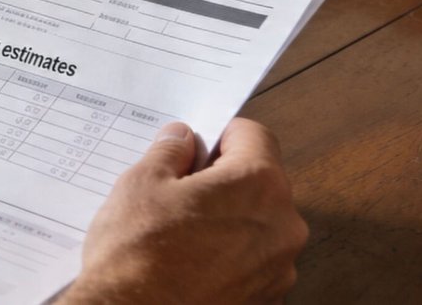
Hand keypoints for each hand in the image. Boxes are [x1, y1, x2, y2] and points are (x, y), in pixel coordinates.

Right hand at [58, 119, 306, 304]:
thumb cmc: (138, 252)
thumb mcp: (142, 183)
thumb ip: (171, 152)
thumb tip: (183, 139)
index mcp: (258, 185)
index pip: (254, 136)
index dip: (221, 134)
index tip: (195, 147)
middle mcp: (283, 226)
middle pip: (260, 182)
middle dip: (224, 179)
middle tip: (179, 190)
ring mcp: (279, 269)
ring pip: (257, 224)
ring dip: (229, 219)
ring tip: (181, 232)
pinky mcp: (265, 300)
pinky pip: (252, 261)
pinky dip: (229, 255)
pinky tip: (190, 262)